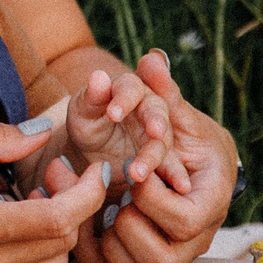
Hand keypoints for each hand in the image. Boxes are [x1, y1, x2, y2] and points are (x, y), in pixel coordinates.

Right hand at [0, 123, 111, 262]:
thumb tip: (42, 131)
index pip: (60, 219)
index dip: (89, 193)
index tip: (94, 170)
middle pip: (62, 246)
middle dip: (71, 209)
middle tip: (49, 179)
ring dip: (50, 239)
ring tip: (25, 208)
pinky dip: (24, 260)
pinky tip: (0, 234)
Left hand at [45, 52, 235, 262]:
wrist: (183, 165)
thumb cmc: (179, 135)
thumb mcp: (172, 111)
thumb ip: (162, 90)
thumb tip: (151, 60)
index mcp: (212, 200)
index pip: (186, 219)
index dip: (152, 198)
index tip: (130, 170)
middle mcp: (199, 239)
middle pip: (164, 259)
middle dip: (126, 222)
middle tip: (107, 190)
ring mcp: (177, 260)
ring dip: (110, 242)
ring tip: (97, 206)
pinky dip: (101, 258)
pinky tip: (88, 225)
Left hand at [62, 69, 188, 192]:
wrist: (93, 152)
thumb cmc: (86, 124)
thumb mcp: (82, 112)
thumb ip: (91, 96)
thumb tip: (98, 76)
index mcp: (128, 88)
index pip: (130, 87)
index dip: (124, 99)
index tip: (113, 113)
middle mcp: (149, 106)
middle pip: (156, 112)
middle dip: (156, 121)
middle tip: (154, 132)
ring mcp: (158, 132)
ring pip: (162, 141)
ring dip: (154, 157)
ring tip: (138, 173)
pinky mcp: (163, 155)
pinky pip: (170, 164)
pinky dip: (174, 175)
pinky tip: (180, 186)